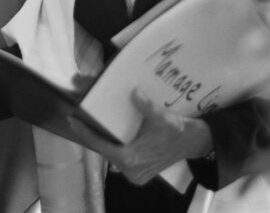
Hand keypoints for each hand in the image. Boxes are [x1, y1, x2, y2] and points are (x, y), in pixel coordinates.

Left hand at [69, 90, 212, 185]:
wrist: (195, 143)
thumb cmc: (178, 131)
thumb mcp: (163, 117)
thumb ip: (147, 107)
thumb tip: (134, 93)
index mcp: (132, 158)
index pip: (101, 145)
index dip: (86, 133)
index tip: (73, 120)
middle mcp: (130, 170)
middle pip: (105, 150)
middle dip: (94, 134)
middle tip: (81, 117)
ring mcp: (134, 174)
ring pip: (112, 155)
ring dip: (104, 141)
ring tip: (93, 123)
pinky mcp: (138, 174)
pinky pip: (120, 158)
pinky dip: (115, 146)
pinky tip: (110, 134)